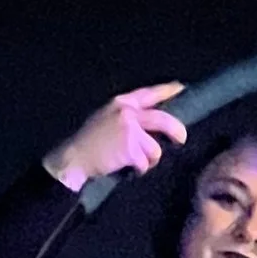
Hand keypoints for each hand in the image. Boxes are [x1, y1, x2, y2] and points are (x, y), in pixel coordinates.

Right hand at [44, 83, 188, 193]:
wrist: (75, 157)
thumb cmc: (91, 142)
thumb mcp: (106, 118)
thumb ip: (127, 116)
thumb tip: (150, 123)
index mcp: (121, 103)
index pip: (148, 93)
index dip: (166, 90)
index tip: (180, 88)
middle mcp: (127, 112)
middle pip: (163, 119)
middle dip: (176, 131)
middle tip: (180, 139)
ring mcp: (129, 129)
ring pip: (155, 148)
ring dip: (149, 159)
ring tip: (136, 162)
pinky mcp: (130, 147)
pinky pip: (145, 162)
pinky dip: (140, 169)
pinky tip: (129, 168)